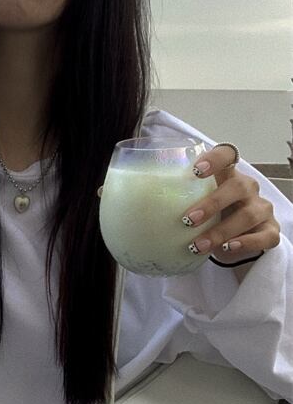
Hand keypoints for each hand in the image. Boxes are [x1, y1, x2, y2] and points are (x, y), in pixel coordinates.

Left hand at [182, 144, 279, 263]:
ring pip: (248, 214)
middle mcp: (247, 188)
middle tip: (187, 220)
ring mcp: (261, 209)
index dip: (214, 159)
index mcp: (227, 175)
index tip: (194, 171)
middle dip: (212, 203)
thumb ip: (173, 200)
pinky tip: (228, 248)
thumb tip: (133, 206)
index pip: (227, 155)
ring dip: (220, 231)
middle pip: (238, 186)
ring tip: (197, 245)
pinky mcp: (270, 231)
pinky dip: (246, 242)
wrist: (237, 241)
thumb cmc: (210, 218)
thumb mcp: (194, 205)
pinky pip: (265, 236)